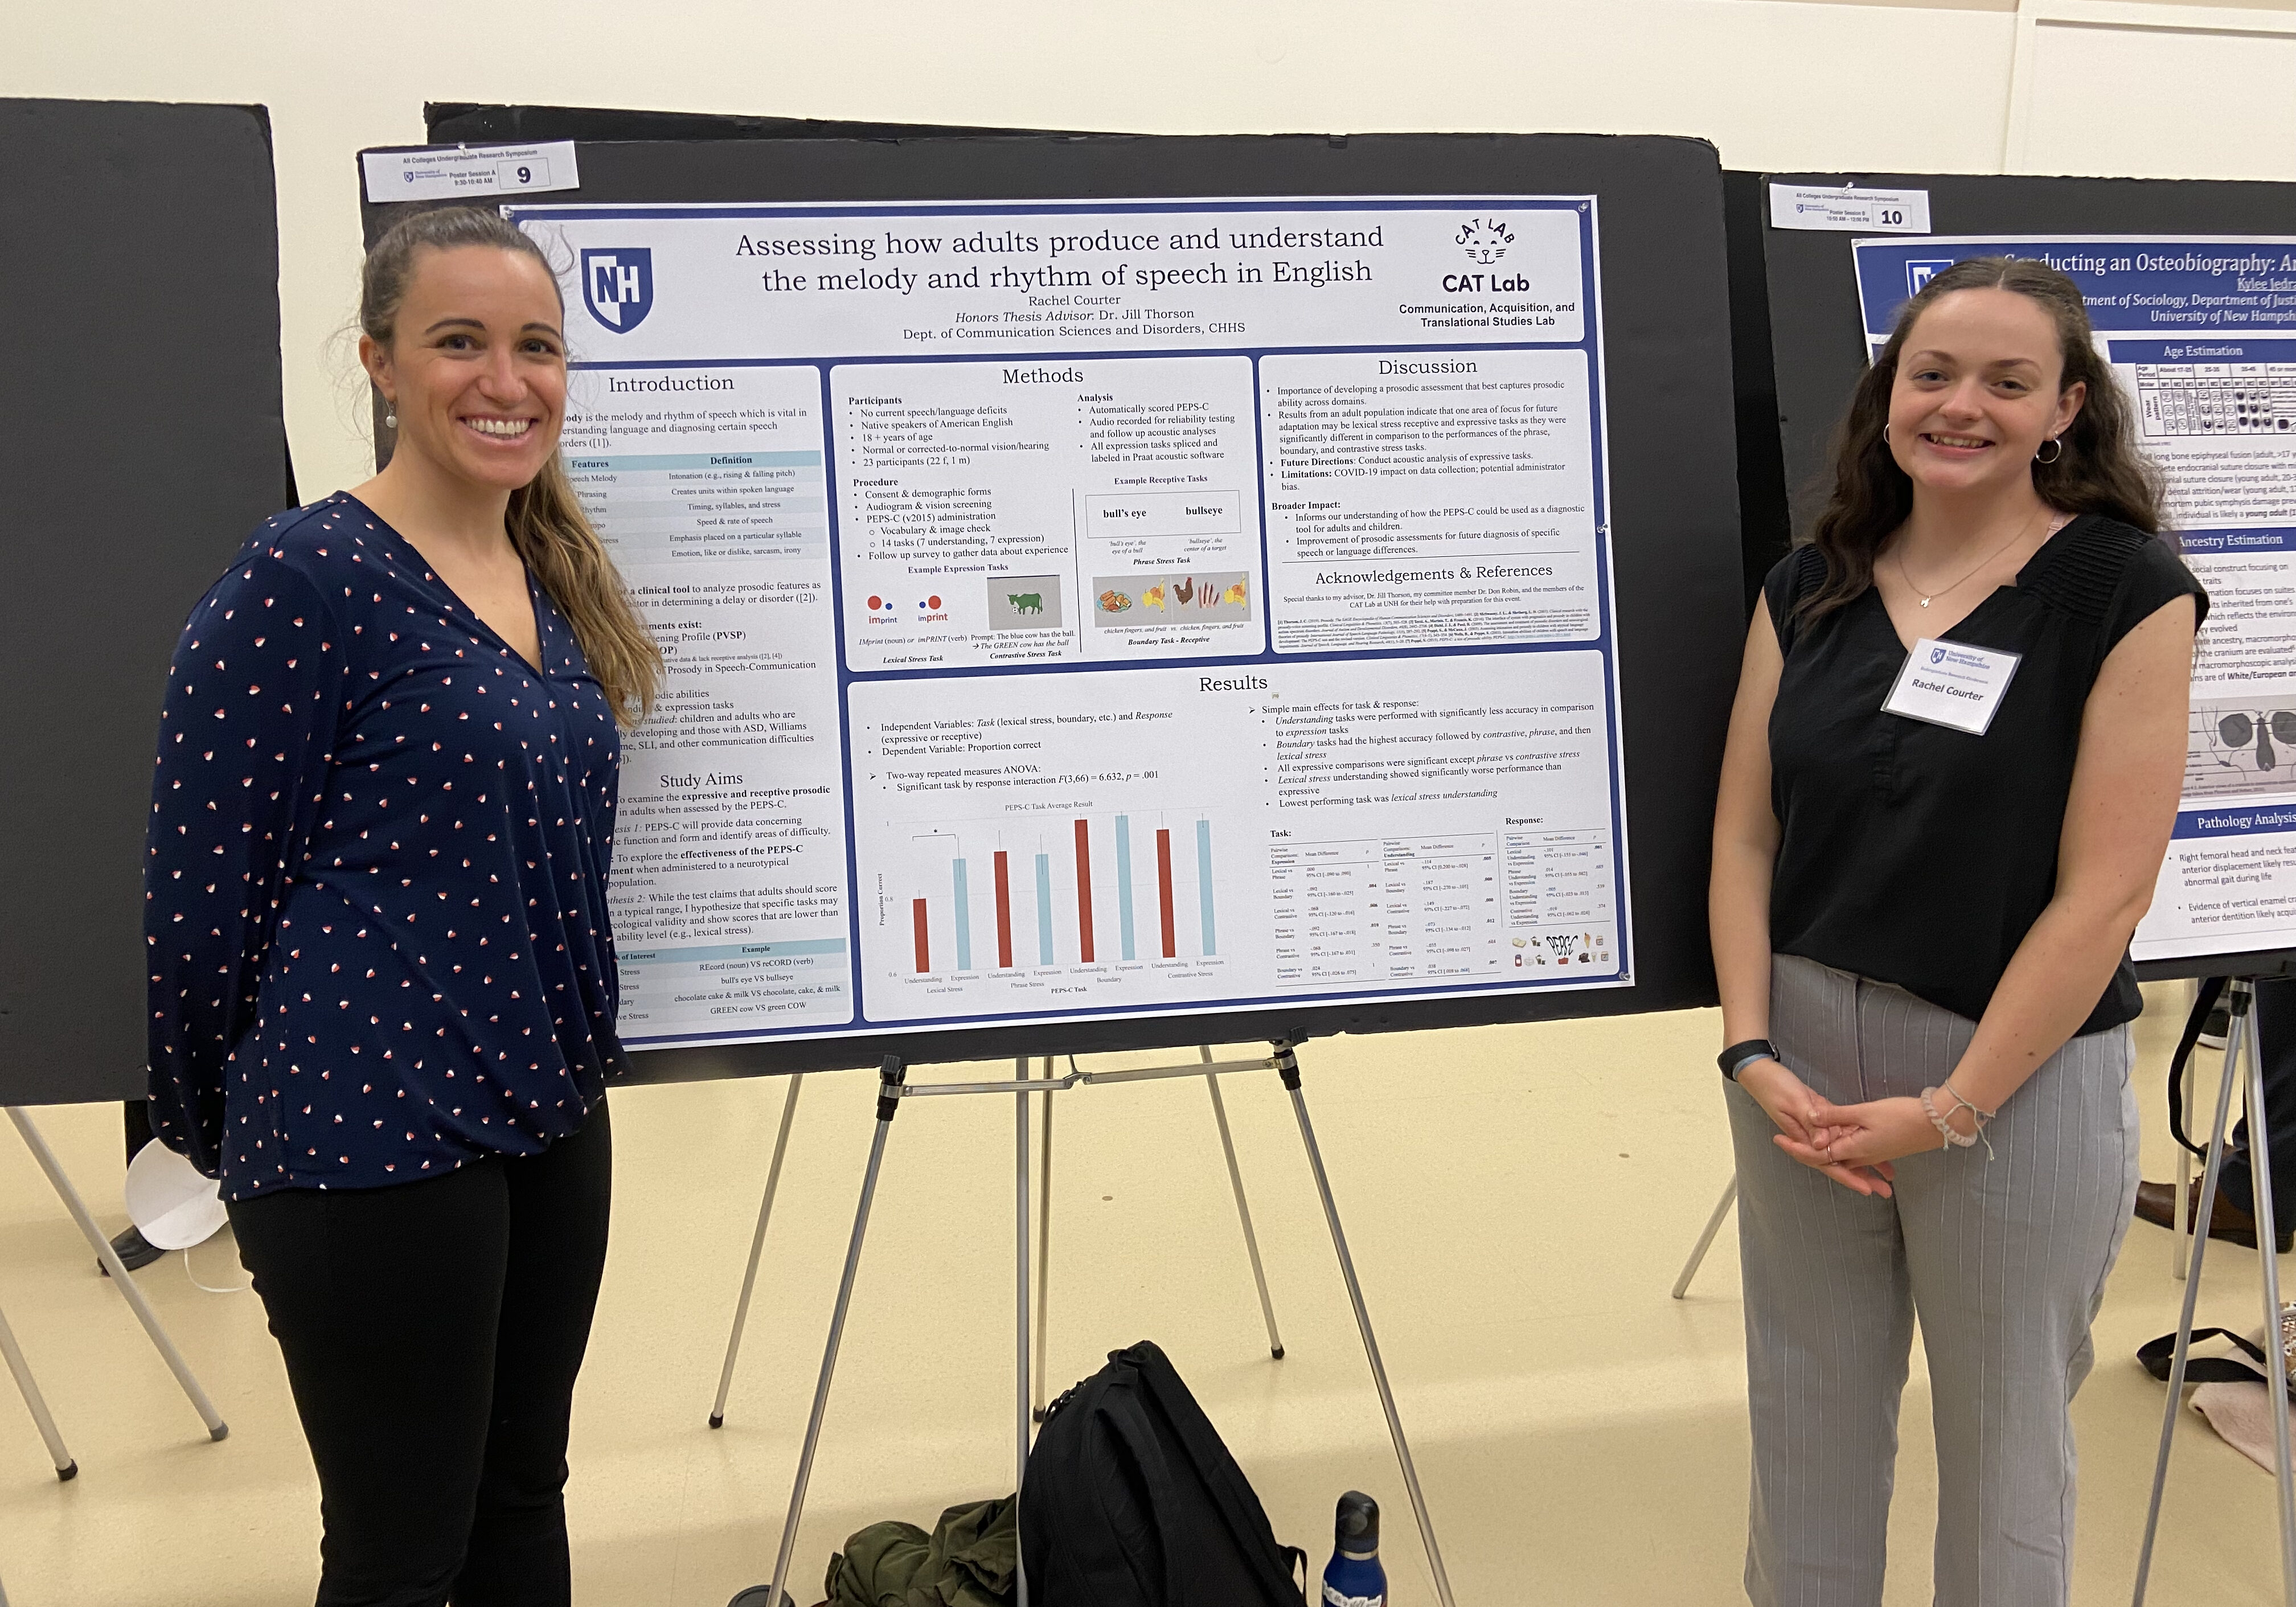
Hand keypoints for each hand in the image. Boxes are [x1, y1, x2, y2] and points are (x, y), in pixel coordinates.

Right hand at [1737, 1058, 1895, 1197]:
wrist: (1762, 1072)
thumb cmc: (1774, 1085)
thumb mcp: (1794, 1102)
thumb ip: (1810, 1122)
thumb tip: (1823, 1144)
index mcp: (1802, 1137)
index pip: (1827, 1162)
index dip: (1847, 1176)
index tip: (1866, 1187)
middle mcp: (1811, 1137)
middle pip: (1839, 1162)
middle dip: (1861, 1177)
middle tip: (1883, 1190)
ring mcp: (1817, 1129)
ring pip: (1844, 1150)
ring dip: (1865, 1162)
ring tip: (1886, 1175)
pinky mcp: (1822, 1118)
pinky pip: (1843, 1133)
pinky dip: (1858, 1141)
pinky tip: (1875, 1148)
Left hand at [1783, 1094, 1939, 1171]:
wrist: (1937, 1123)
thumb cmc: (1902, 1115)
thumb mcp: (1864, 1111)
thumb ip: (1836, 1115)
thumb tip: (1810, 1116)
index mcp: (1854, 1150)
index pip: (1817, 1155)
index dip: (1796, 1147)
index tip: (1777, 1138)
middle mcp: (1861, 1157)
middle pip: (1826, 1158)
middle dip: (1804, 1151)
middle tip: (1783, 1139)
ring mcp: (1872, 1154)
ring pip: (1841, 1155)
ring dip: (1823, 1152)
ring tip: (1804, 1141)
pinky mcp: (1881, 1148)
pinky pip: (1855, 1152)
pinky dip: (1843, 1147)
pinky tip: (1838, 1139)